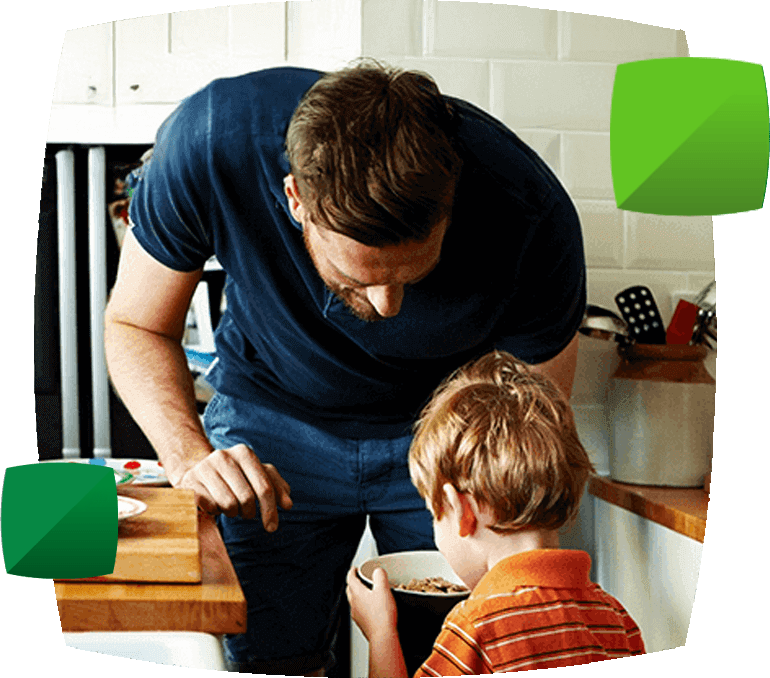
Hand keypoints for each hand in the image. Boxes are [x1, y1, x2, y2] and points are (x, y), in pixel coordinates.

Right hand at [176, 444, 292, 530]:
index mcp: (244, 453)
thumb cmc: (233, 476)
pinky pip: (210, 507)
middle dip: (249, 512)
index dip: (270, 510)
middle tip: (245, 513)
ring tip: (229, 506)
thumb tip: (288, 504)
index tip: (272, 527)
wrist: (195, 471)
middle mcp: (224, 457)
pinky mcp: (189, 483)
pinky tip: (213, 504)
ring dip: (232, 512)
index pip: (264, 487)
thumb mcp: (256, 475)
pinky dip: (215, 511)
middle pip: (247, 498)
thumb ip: (275, 486)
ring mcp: (204, 469)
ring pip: (228, 505)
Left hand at [346, 566, 397, 641]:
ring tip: (366, 593)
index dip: (352, 572)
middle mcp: (354, 604)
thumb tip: (377, 571)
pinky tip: (371, 608)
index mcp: (357, 593)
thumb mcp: (383, 589)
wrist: (383, 636)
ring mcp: (357, 615)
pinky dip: (363, 606)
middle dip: (353, 583)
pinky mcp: (362, 624)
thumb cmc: (382, 615)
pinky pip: (359, 611)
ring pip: (354, 601)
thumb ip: (380, 576)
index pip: (350, 579)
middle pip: (350, 590)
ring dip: (357, 595)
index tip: (353, 569)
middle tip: (358, 579)